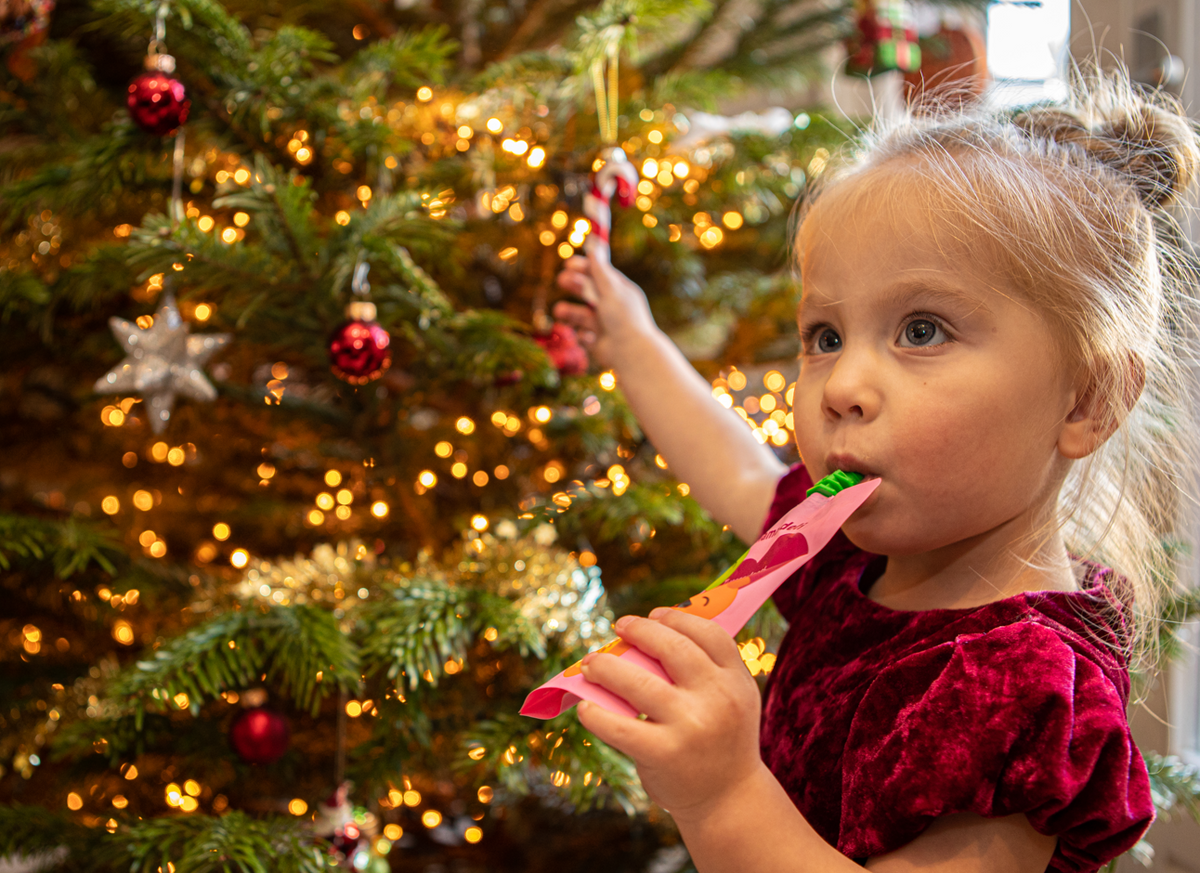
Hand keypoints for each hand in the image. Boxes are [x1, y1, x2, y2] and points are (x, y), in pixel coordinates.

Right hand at [553, 247, 656, 369]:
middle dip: (574, 286)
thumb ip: (600, 270)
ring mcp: (605, 324)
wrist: (631, 354)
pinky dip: (583, 335)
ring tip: (558, 311)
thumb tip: (595, 244)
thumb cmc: (623, 319)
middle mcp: (613, 307)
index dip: (585, 268)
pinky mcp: (598, 342)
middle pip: (589, 292)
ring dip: (570, 311)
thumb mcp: (611, 290)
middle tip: (561, 280)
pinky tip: (590, 339)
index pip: (600, 275)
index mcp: (620, 292)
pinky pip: (584, 335)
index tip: (569, 263)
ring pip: (582, 314)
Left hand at [576, 608, 763, 819]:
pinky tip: (586, 707)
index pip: (709, 633)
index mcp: (736, 681)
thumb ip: (706, 666)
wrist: (728, 798)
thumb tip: (648, 631)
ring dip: (606, 667)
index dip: (678, 617)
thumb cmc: (719, 737)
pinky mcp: (663, 754)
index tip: (654, 614)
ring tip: (591, 663)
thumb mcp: (731, 699)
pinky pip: (617, 725)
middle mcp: (717, 699)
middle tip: (619, 626)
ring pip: (636, 681)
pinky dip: (595, 713)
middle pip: (672, 647)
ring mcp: (690, 727)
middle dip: (640, 630)